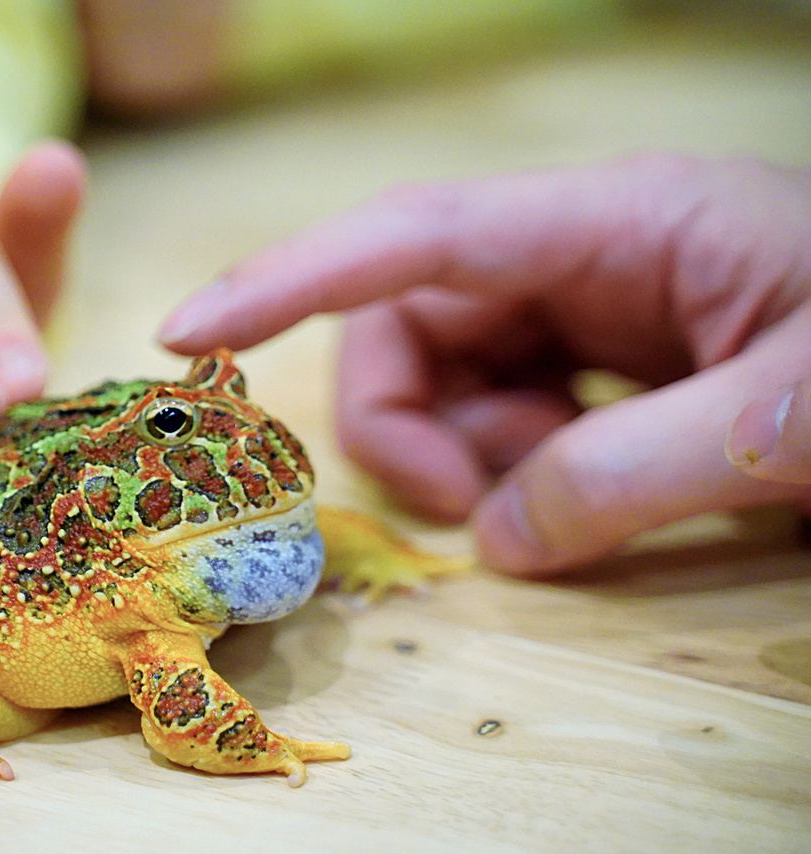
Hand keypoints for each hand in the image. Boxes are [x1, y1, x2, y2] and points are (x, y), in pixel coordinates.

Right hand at [160, 155, 810, 574]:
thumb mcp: (797, 420)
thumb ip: (630, 475)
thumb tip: (503, 545)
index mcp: (624, 221)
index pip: (420, 235)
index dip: (292, 277)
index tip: (191, 331)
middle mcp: (587, 253)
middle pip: (412, 321)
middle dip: (412, 424)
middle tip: (482, 512)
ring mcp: (590, 310)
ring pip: (446, 376)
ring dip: (470, 457)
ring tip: (557, 504)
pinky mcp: (600, 365)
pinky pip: (500, 414)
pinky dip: (511, 469)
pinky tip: (579, 494)